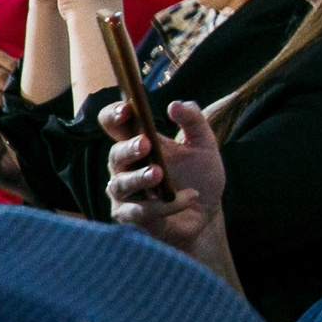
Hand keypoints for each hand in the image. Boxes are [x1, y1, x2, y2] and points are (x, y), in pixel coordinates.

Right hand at [105, 100, 222, 250]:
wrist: (207, 211)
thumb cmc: (199, 174)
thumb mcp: (204, 144)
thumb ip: (193, 122)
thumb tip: (177, 104)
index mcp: (138, 143)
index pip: (114, 124)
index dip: (114, 114)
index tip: (126, 109)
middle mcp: (124, 167)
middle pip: (115, 154)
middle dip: (128, 149)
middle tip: (145, 144)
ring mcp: (124, 193)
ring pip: (120, 184)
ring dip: (139, 178)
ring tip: (159, 173)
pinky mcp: (130, 216)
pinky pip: (140, 211)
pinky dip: (164, 205)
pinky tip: (188, 198)